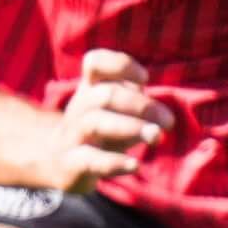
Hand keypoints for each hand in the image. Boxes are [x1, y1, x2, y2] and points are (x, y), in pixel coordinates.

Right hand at [35, 49, 174, 194]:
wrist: (59, 162)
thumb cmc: (102, 130)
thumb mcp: (118, 111)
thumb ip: (141, 108)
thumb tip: (164, 120)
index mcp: (91, 89)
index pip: (95, 63)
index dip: (121, 65)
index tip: (144, 79)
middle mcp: (80, 108)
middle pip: (105, 95)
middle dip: (141, 105)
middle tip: (168, 121)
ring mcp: (73, 135)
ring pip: (96, 124)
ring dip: (131, 128)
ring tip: (156, 136)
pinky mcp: (72, 164)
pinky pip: (90, 160)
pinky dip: (114, 162)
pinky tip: (135, 165)